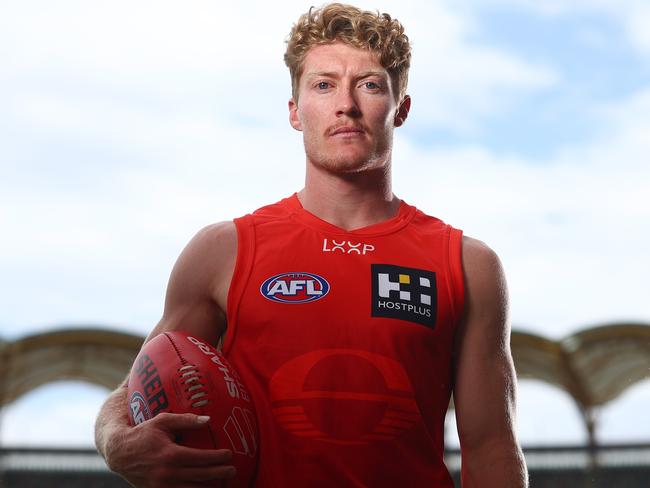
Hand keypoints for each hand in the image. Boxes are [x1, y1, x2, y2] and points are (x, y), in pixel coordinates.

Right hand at [105, 412, 235, 487]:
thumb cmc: (143, 433)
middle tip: (233, 470)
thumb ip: (186, 420)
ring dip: (209, 487)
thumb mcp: (163, 421)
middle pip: (200, 476)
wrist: (119, 453)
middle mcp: (167, 473)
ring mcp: (162, 486)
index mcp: (170, 454)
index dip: (217, 457)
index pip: (200, 458)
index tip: (229, 454)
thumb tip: (208, 420)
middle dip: (219, 474)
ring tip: (223, 483)